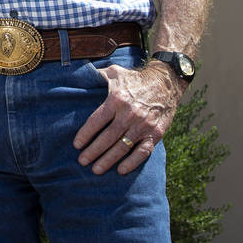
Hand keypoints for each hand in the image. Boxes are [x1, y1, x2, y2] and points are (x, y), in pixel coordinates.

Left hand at [72, 61, 186, 174]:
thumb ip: (96, 76)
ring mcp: (143, 125)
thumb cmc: (134, 79)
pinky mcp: (156, 133)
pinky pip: (143, 151)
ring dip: (108, 160)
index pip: (97, 121)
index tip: (76, 145)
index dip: (85, 134)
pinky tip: (121, 170)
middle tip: (82, 161)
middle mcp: (129, 113)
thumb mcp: (114, 72)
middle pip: (107, 137)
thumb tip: (77, 77)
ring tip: (96, 169)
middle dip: (93, 151)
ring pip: (123, 146)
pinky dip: (132, 162)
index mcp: (116, 99)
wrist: (166, 82)